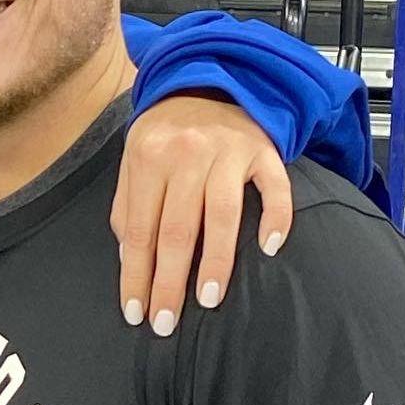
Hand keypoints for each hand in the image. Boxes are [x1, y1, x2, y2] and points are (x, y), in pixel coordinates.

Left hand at [111, 95, 292, 335]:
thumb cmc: (168, 134)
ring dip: (216, 261)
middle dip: (169, 282)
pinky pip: (275, 188)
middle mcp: (187, 153)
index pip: (140, 230)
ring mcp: (228, 151)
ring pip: (222, 215)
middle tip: (166, 322)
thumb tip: (129, 258)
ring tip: (208, 299)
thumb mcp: (135, 161)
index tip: (135, 312)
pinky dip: (276, 219)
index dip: (136, 275)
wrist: (212, 82)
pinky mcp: (264, 150)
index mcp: (148, 158)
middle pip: (177, 229)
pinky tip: (270, 249)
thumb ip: (128, 207)